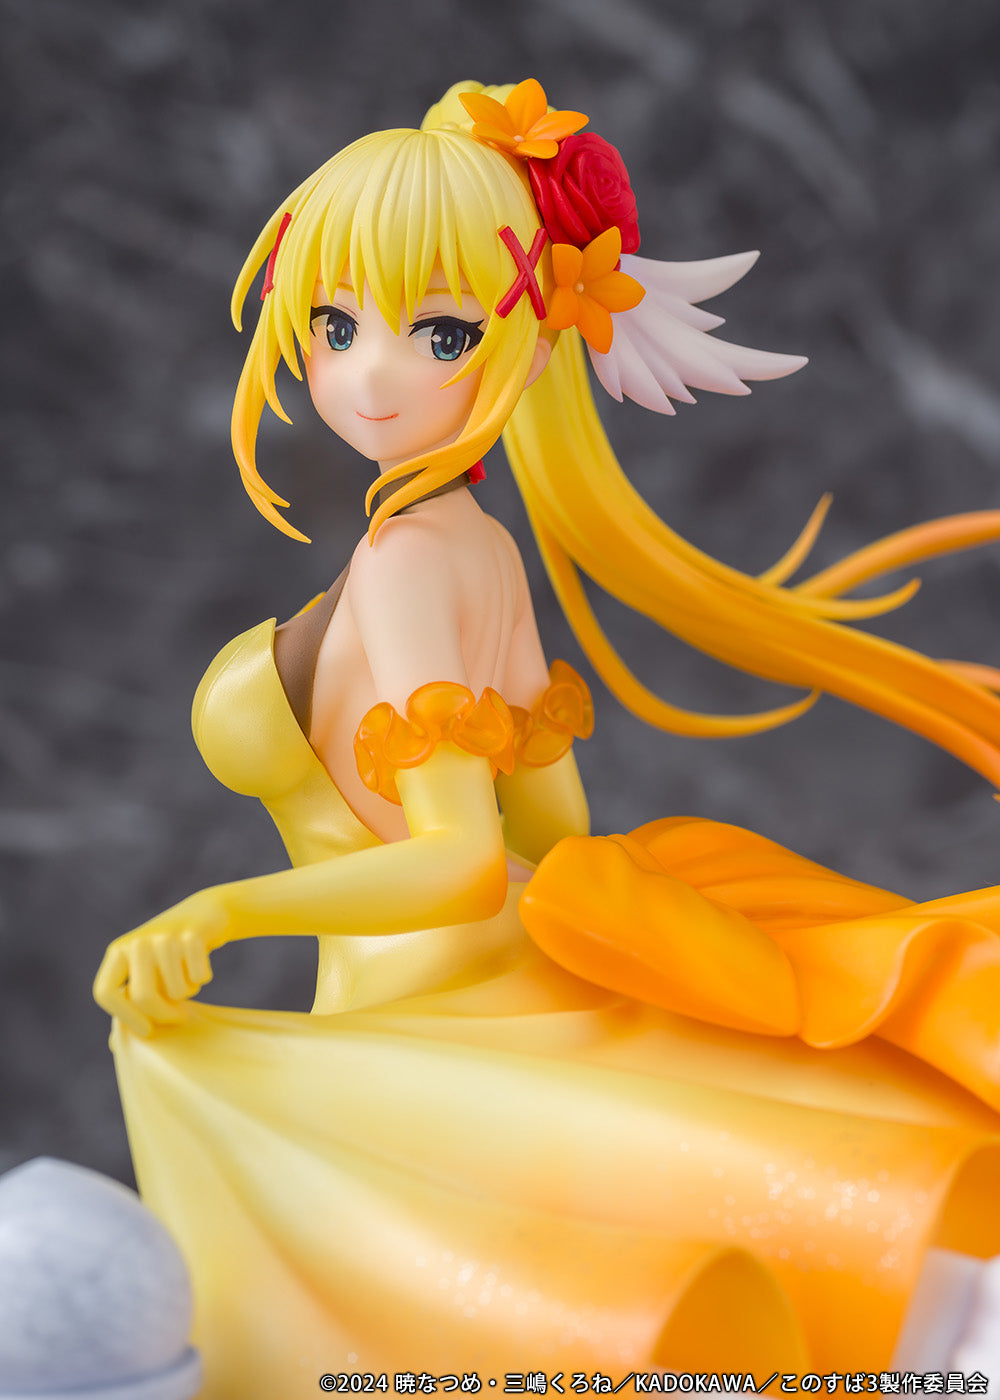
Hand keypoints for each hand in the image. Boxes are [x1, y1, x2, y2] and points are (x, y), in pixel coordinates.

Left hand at [93, 886, 230, 1035]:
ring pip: (176, 990)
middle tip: (180, 1017)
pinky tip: (201, 965)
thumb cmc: (170, 955)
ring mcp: (164, 936)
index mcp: (117, 952)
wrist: (204, 913)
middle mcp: (137, 942)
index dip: (124, 1017)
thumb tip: (115, 1044)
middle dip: (166, 1015)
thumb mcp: (145, 974)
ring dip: (188, 992)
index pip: (105, 993)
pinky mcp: (192, 935)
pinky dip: (204, 978)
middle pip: (143, 997)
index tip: (147, 1031)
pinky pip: (199, 976)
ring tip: (189, 979)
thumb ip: (129, 1006)